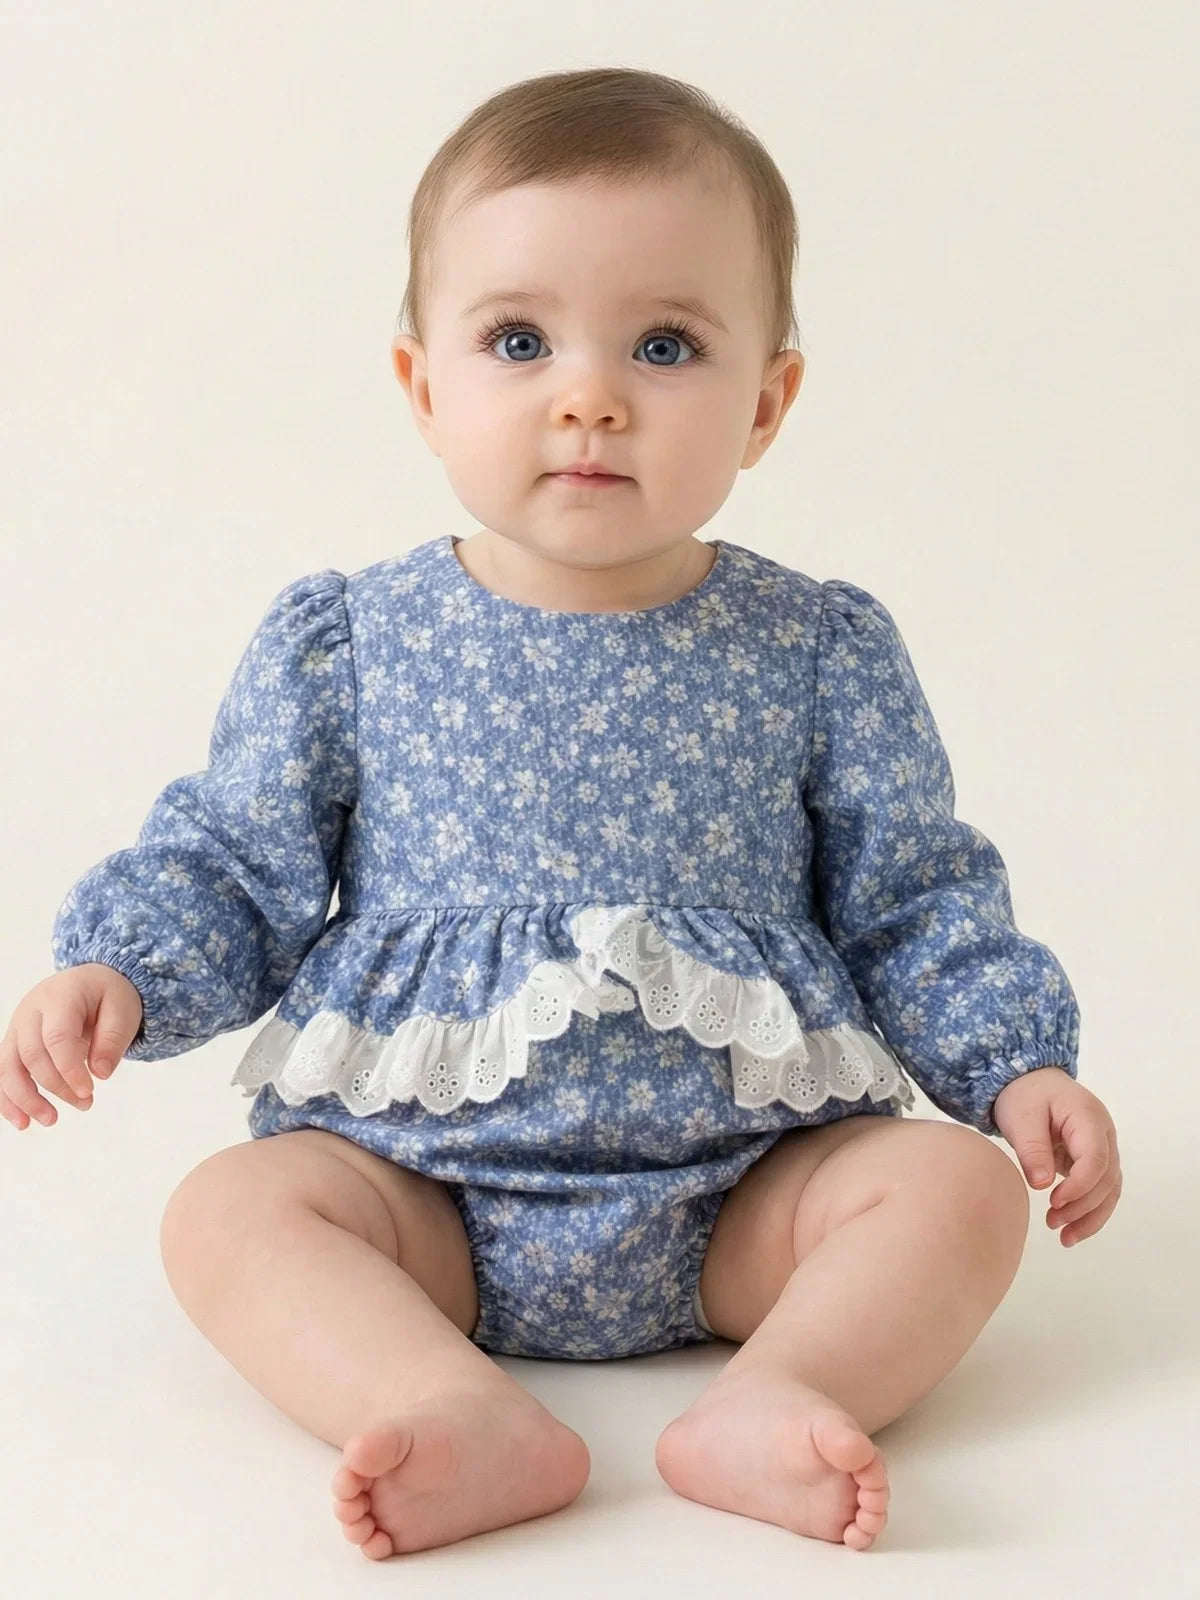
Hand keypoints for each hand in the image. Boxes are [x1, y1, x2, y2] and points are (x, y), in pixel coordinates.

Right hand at [0, 965, 142, 1130]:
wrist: (90, 983)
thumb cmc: (108, 996)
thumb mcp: (123, 1010)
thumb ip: (113, 1039)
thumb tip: (100, 1074)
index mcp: (61, 995)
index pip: (56, 1037)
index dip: (69, 1069)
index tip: (88, 1091)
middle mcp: (31, 1010)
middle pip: (32, 1054)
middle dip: (56, 1086)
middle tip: (85, 1104)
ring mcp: (18, 1027)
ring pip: (8, 1066)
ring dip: (25, 1099)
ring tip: (50, 1120)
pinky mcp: (14, 1043)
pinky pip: (2, 1073)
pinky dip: (8, 1099)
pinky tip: (22, 1122)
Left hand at [992, 1066, 1121, 1247]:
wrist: (1029, 1081)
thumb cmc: (1024, 1095)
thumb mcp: (1020, 1117)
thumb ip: (1032, 1149)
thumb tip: (1042, 1185)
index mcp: (1088, 1117)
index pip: (1096, 1158)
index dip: (1080, 1186)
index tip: (1054, 1202)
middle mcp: (1104, 1134)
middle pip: (1107, 1179)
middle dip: (1083, 1206)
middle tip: (1051, 1222)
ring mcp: (1102, 1147)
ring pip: (1110, 1190)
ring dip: (1090, 1217)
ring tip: (1064, 1238)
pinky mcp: (1093, 1160)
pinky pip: (1100, 1190)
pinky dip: (1089, 1211)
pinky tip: (1071, 1231)